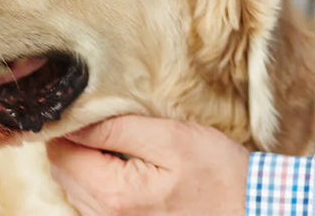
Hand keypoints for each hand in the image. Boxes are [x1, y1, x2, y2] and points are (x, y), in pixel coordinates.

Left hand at [46, 115, 248, 215]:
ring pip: (75, 185)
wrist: (254, 212)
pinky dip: (100, 178)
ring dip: (88, 161)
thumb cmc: (219, 174)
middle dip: (77, 142)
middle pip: (63, 170)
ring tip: (123, 145)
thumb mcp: (170, 138)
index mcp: (113, 194)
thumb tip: (72, 121)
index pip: (60, 152)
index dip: (69, 125)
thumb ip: (115, 129)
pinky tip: (127, 167)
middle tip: (110, 122)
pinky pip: (92, 200)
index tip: (90, 109)